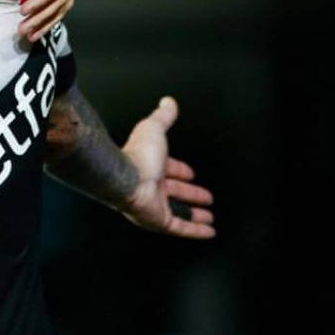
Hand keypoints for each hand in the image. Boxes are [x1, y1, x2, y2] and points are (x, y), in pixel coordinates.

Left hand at [119, 97, 215, 238]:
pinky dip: (194, 231)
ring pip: (178, 212)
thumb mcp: (154, 129)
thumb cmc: (137, 155)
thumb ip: (163, 116)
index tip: (191, 173)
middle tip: (206, 197)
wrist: (124, 176)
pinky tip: (208, 232)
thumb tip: (168, 102)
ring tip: (210, 218)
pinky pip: (179, 228)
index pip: (168, 169)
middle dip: (190, 194)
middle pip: (174, 192)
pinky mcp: (158, 220)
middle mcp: (150, 185)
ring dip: (195, 215)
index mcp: (149, 165)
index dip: (180, 171)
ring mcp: (154, 205)